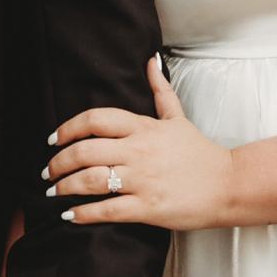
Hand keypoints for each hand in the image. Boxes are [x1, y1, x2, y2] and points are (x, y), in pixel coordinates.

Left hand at [45, 55, 233, 230]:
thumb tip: (151, 60)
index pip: (95, 120)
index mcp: (143, 127)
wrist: (229, 185)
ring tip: (54, 193)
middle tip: (47, 172)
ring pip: (91, 180)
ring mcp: (143, 179)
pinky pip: (107, 210)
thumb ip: (161, 90)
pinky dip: (83, 214)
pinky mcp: (148, 207)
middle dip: (58, 163)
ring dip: (65, 187)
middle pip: (85, 150)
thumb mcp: (177, 117)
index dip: (68, 129)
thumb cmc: (200, 153)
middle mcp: (139, 151)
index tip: (53, 140)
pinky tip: (70, 216)